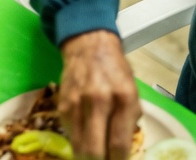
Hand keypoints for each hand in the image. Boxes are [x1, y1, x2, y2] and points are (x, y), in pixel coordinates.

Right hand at [58, 30, 140, 159]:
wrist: (89, 47)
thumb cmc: (116, 71)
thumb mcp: (132, 93)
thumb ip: (129, 120)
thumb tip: (122, 150)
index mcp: (123, 98)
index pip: (118, 143)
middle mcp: (99, 101)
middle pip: (94, 150)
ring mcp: (77, 104)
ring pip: (78, 146)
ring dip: (87, 156)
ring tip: (95, 155)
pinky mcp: (62, 106)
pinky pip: (70, 134)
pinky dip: (78, 142)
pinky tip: (86, 139)